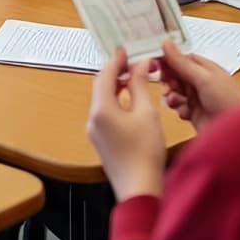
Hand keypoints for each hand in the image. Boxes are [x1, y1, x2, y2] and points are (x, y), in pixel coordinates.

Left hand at [86, 48, 165, 200]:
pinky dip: (116, 102)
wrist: (139, 189)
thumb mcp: (146, 113)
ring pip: (102, 100)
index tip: (124, 50)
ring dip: (116, 87)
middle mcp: (92, 118)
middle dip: (115, 73)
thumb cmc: (145, 152)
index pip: (104, 76)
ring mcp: (94, 131)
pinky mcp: (101, 141)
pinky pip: (105, 113)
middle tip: (131, 63)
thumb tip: (140, 65)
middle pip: (100, 87)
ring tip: (133, 79)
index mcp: (101, 109)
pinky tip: (130, 102)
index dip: (115, 61)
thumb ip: (140, 86)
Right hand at [158, 40, 239, 130]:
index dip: (168, 60)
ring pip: (174, 91)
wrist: (237, 134)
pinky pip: (178, 107)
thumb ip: (181, 62)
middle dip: (168, 80)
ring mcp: (197, 98)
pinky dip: (178, 109)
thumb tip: (165, 41)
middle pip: (176, 75)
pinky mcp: (194, 114)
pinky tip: (185, 113)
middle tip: (167, 86)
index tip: (154, 63)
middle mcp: (201, 82)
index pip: (182, 59)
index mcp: (206, 69)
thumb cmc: (226, 100)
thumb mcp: (203, 78)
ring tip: (175, 101)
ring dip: (171, 95)